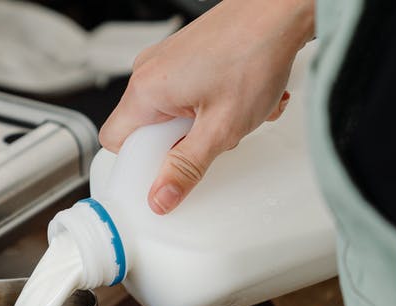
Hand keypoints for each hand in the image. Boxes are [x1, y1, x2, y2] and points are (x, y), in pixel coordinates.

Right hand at [100, 0, 313, 213]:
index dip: (139, 163)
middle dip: (183, 142)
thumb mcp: (221, 129)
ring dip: (205, 124)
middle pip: (148, 128)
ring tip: (235, 114)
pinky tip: (242, 98)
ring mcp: (167, 60)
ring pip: (173, 112)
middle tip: (211, 140)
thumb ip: (187, 167)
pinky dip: (214, 103)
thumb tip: (161, 197)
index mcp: (146, 90)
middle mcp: (149, 71)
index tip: (164, 174)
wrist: (280, 12)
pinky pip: (188, 93)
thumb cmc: (254, 55)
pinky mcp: (186, 54)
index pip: (115, 141)